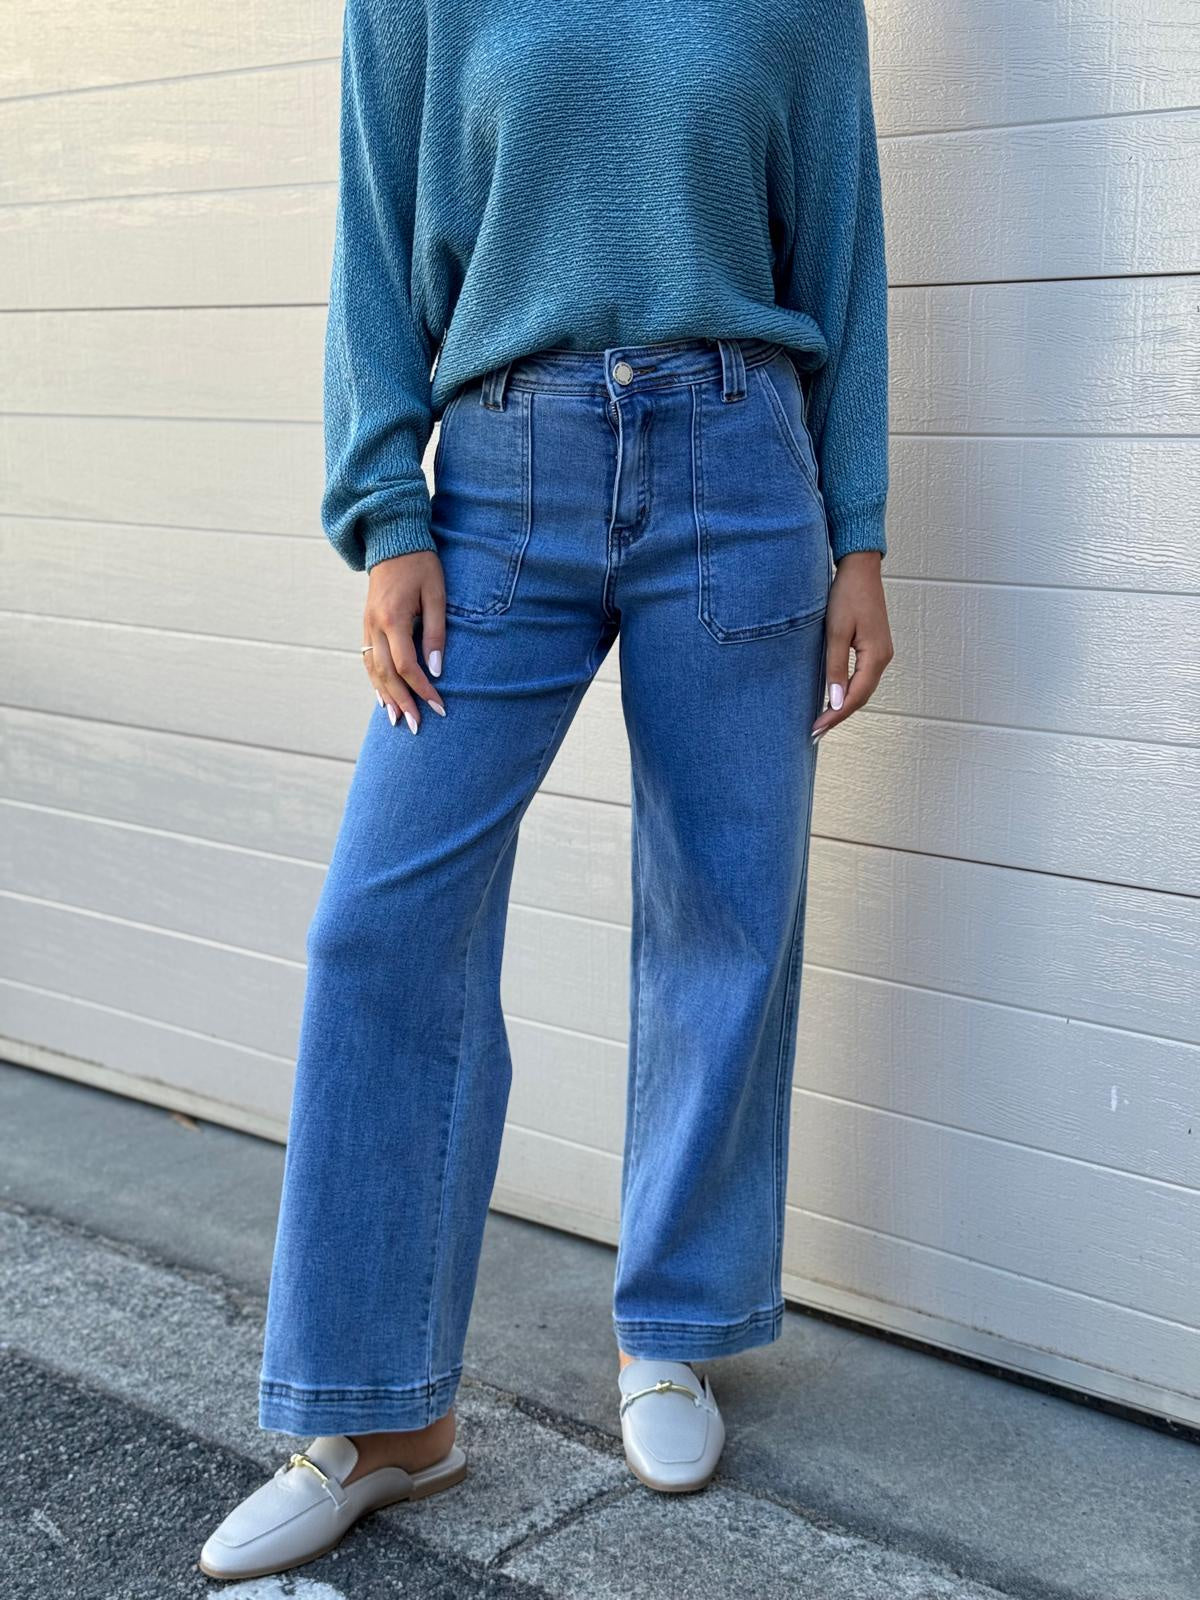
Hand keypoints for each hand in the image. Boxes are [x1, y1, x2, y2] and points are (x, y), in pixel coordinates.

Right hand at [362, 550, 446, 733]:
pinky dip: (375, 681)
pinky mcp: (366, 625)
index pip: (406, 665)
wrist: (393, 540)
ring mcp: (367, 626)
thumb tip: (437, 670)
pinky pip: (367, 659)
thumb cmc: (421, 565)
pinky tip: (383, 697)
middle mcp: (374, 626)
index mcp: (392, 618)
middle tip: (416, 726)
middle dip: (402, 702)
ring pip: (372, 670)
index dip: (423, 689)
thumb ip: (436, 633)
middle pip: (385, 674)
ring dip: (385, 697)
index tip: (439, 707)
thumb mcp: (436, 595)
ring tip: (397, 720)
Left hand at [811, 549, 892, 738]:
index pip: (855, 697)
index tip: (816, 729)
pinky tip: (834, 697)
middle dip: (838, 715)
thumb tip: (836, 701)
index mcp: (876, 656)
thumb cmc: (847, 595)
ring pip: (862, 688)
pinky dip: (848, 691)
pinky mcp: (874, 647)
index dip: (835, 716)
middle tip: (815, 731)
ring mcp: (880, 653)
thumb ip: (835, 668)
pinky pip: (862, 677)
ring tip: (822, 720)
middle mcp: (883, 658)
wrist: (860, 568)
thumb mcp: (836, 632)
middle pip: (861, 697)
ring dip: (843, 705)